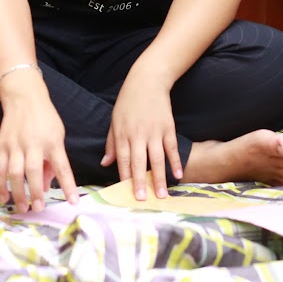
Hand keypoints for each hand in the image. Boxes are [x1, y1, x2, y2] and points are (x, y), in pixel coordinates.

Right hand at [0, 88, 76, 211]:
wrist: (24, 97)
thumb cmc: (45, 119)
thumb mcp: (57, 136)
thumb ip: (52, 162)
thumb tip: (45, 187)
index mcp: (52, 142)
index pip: (62, 167)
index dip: (67, 185)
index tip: (72, 201)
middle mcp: (33, 144)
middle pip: (32, 171)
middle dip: (35, 192)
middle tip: (38, 208)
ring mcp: (15, 145)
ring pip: (13, 172)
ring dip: (17, 193)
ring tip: (22, 208)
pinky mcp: (1, 145)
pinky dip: (0, 185)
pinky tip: (4, 197)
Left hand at [102, 85, 180, 200]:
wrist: (147, 81)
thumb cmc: (128, 102)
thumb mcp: (114, 121)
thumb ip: (111, 144)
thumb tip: (105, 163)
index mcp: (122, 134)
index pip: (122, 160)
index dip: (124, 177)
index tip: (125, 193)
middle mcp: (138, 134)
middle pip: (138, 162)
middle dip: (140, 182)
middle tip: (142, 200)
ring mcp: (154, 131)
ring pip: (156, 158)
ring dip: (159, 177)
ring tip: (161, 195)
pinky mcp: (168, 127)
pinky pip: (171, 148)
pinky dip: (175, 161)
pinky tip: (177, 175)